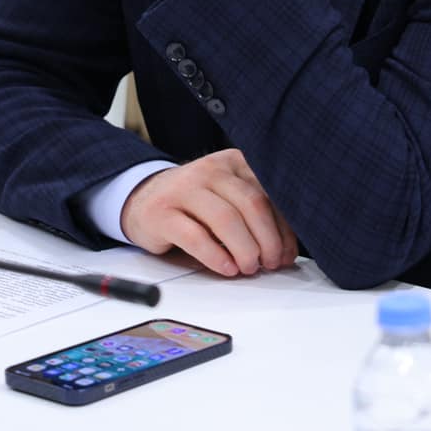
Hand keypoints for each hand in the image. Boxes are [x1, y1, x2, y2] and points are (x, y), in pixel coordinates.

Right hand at [119, 148, 299, 276]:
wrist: (143, 199)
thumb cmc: (194, 205)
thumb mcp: (227, 197)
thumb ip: (253, 214)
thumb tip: (284, 250)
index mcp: (233, 162)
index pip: (268, 193)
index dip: (284, 228)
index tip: (287, 253)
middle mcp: (210, 169)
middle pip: (251, 204)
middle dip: (268, 240)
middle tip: (270, 263)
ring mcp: (183, 188)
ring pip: (226, 219)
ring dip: (245, 250)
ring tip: (249, 267)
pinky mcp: (161, 212)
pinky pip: (195, 237)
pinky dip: (216, 256)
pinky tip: (227, 268)